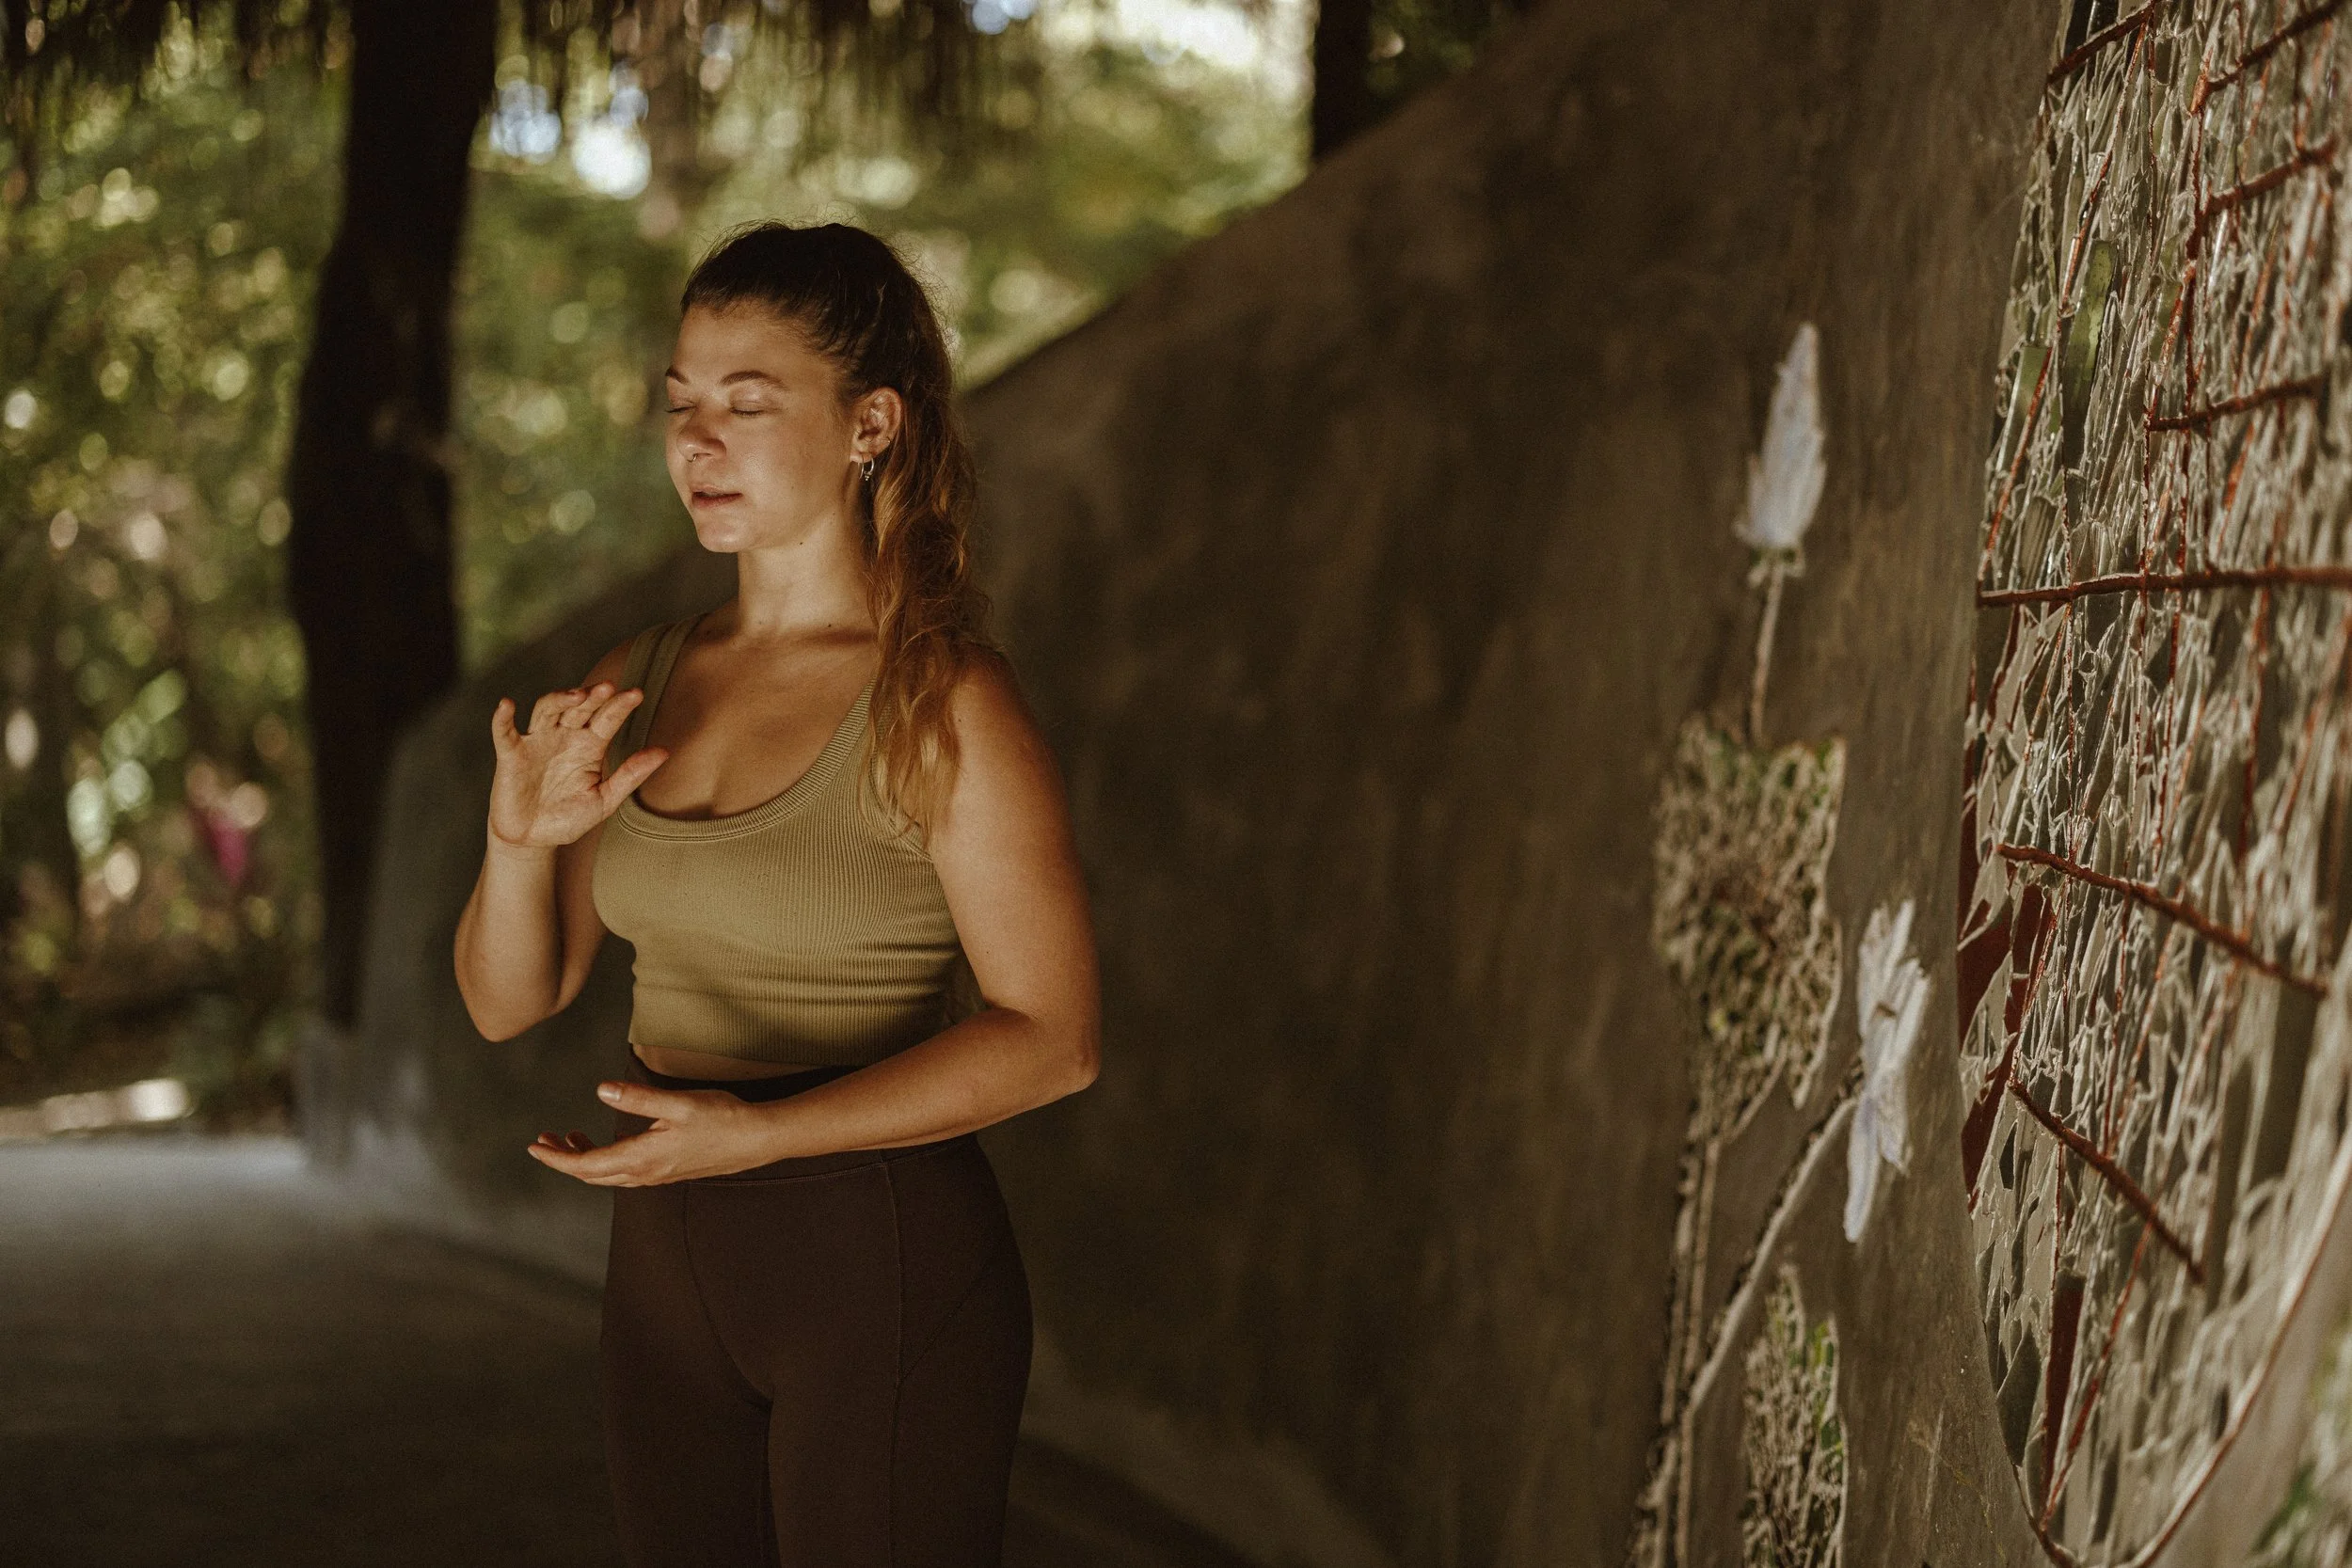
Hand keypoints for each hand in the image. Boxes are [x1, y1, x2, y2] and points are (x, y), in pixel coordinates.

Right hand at [488, 682, 668, 848]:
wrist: (533, 840)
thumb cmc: (569, 817)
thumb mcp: (605, 799)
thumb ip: (631, 775)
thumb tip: (664, 752)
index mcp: (590, 745)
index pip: (607, 718)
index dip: (620, 705)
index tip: (637, 694)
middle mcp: (565, 736)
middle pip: (579, 707)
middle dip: (592, 696)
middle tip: (607, 687)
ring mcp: (538, 742)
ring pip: (547, 710)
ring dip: (560, 699)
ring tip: (576, 696)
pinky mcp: (511, 755)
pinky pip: (505, 732)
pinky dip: (502, 718)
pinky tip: (507, 705)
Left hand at [526, 1081, 779, 1184]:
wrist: (758, 1139)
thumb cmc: (722, 1118)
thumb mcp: (678, 1103)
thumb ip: (637, 1098)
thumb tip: (600, 1091)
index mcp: (643, 1158)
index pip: (587, 1165)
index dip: (557, 1159)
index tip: (535, 1147)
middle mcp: (647, 1172)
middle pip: (593, 1174)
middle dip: (565, 1159)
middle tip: (545, 1140)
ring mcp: (659, 1174)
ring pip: (610, 1175)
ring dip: (586, 1159)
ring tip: (572, 1137)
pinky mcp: (669, 1170)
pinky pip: (627, 1172)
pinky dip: (608, 1160)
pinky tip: (612, 1143)